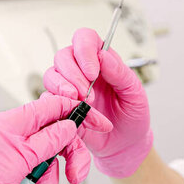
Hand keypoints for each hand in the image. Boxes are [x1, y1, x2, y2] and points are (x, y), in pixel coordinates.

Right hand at [43, 27, 152, 177]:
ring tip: (83, 105)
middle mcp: (81, 70)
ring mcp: (68, 88)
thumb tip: (103, 56)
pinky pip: (48, 101)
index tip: (93, 71)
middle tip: (87, 94)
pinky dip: (63, 109)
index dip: (84, 50)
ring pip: (51, 76)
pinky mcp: (59, 107)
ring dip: (64, 90)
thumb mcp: (135, 93)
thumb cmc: (132, 115)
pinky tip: (81, 119)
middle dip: (73, 74)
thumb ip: (121, 73)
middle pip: (63, 56)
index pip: (85, 39)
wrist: (126, 144)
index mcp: (101, 60)